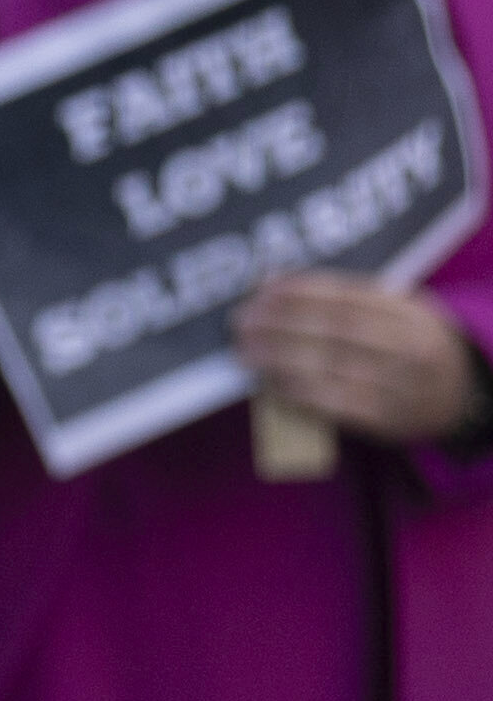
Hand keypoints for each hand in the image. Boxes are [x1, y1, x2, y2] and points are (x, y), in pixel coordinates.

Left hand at [235, 271, 482, 444]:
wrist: (460, 394)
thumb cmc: (410, 343)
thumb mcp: (392, 310)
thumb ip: (338, 295)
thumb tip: (271, 280)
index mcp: (407, 312)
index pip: (344, 297)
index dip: (297, 293)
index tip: (259, 293)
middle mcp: (407, 346)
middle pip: (333, 330)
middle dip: (279, 325)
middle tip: (241, 323)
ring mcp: (399, 385)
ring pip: (330, 368)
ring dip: (278, 359)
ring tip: (244, 352)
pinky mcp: (386, 419)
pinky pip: (335, 405)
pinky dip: (297, 393)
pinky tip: (270, 383)